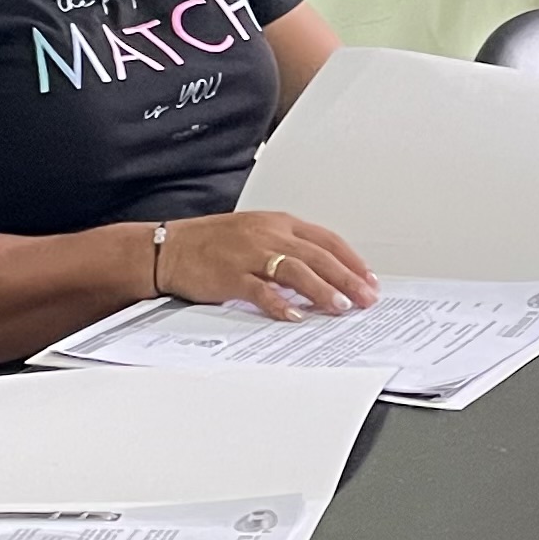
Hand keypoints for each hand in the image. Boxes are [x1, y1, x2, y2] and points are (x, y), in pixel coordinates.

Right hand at [159, 210, 379, 319]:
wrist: (169, 247)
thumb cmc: (212, 243)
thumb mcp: (257, 233)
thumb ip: (289, 248)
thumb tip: (323, 272)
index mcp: (278, 223)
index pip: (326, 240)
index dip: (351, 260)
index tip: (369, 279)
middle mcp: (268, 234)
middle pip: (318, 256)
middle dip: (347, 278)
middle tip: (366, 298)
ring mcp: (249, 254)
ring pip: (296, 270)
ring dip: (322, 290)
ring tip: (341, 307)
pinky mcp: (231, 275)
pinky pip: (260, 291)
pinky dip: (279, 304)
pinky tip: (295, 316)